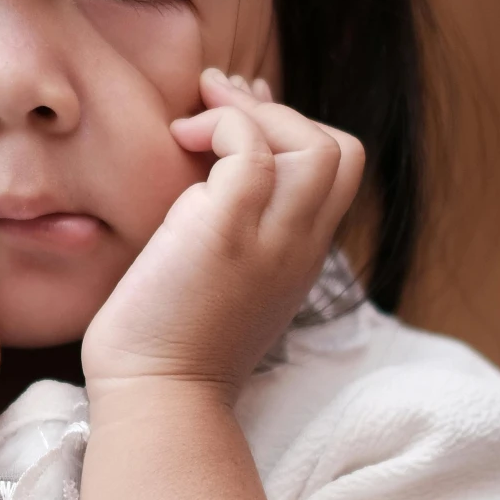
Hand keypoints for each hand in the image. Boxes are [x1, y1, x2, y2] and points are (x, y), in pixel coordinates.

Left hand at [81, 69, 363, 399]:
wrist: (155, 396)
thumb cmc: (167, 341)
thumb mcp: (219, 275)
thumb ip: (234, 230)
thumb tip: (212, 166)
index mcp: (300, 256)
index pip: (338, 172)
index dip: (295, 130)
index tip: (237, 120)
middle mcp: (299, 246)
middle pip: (343, 151)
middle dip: (284, 112)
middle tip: (220, 104)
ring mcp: (272, 239)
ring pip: (316, 145)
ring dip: (257, 114)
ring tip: (198, 118)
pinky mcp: (229, 231)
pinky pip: (250, 148)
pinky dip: (220, 124)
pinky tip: (179, 138)